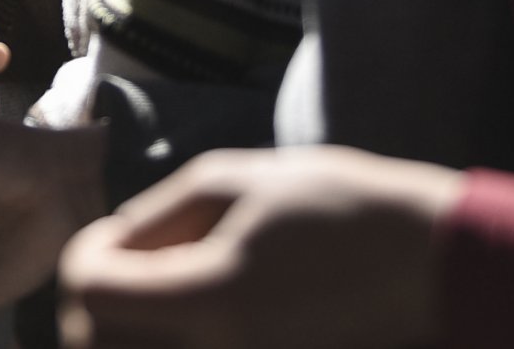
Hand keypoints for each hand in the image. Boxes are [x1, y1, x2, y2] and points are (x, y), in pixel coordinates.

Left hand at [56, 147, 462, 348]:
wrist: (427, 266)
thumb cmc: (337, 207)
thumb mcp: (234, 181)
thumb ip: (156, 217)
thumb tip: (107, 248)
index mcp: (210, 298)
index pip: (88, 294)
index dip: (86, 257)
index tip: (119, 236)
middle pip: (95, 345)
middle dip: (95, 303)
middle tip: (129, 267)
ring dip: (124, 332)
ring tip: (159, 293)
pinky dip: (167, 343)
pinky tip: (192, 316)